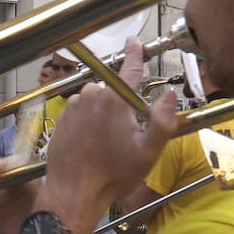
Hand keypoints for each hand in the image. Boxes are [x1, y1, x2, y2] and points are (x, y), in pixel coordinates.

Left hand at [36, 37, 179, 233]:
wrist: (74, 192)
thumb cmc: (113, 174)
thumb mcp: (148, 152)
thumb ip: (163, 121)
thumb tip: (171, 96)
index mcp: (115, 99)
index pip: (130, 67)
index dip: (135, 52)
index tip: (134, 40)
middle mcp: (91, 96)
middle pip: (114, 90)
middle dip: (122, 105)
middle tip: (126, 134)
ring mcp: (73, 106)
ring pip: (96, 102)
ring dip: (104, 115)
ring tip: (107, 144)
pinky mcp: (62, 119)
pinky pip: (81, 112)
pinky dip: (88, 122)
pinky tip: (91, 144)